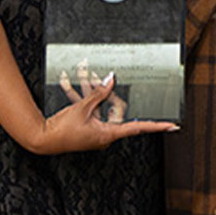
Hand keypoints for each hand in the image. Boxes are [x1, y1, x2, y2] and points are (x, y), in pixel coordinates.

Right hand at [27, 67, 175, 154]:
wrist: (43, 138)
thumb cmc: (62, 130)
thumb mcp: (82, 108)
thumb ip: (98, 93)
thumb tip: (111, 80)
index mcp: (108, 134)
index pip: (138, 127)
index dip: (156, 125)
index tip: (172, 125)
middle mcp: (105, 136)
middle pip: (115, 110)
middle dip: (107, 94)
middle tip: (93, 78)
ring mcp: (96, 133)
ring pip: (100, 108)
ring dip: (92, 93)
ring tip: (82, 76)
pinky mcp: (87, 129)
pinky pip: (91, 111)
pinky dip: (85, 100)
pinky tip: (74, 85)